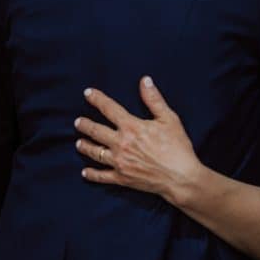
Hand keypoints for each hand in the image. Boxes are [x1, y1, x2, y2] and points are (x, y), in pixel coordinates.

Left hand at [75, 77, 203, 206]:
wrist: (181, 177)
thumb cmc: (177, 147)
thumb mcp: (169, 119)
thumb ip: (154, 99)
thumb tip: (145, 81)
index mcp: (131, 127)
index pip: (109, 109)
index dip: (97, 99)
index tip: (87, 93)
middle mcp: (121, 144)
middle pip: (96, 131)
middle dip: (85, 125)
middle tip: (78, 122)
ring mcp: (119, 162)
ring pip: (95, 153)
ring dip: (85, 146)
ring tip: (78, 143)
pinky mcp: (122, 178)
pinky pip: (102, 176)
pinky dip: (92, 174)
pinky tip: (85, 172)